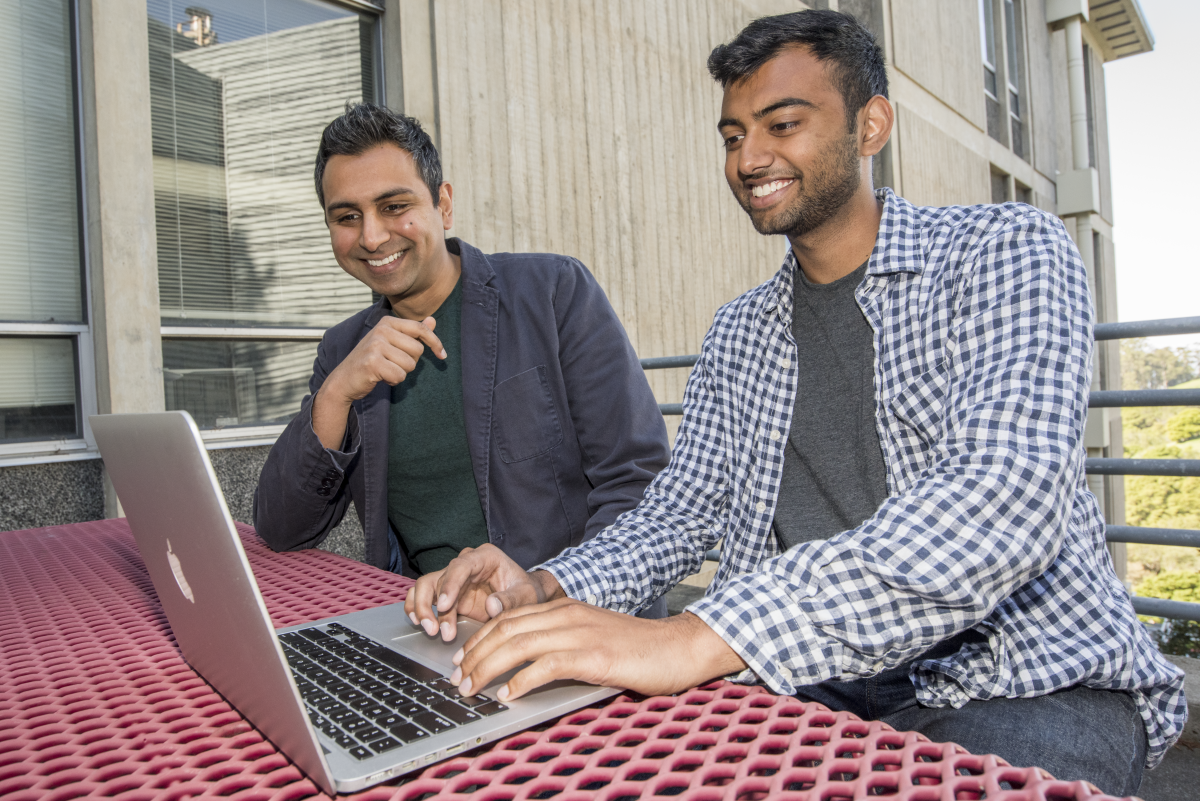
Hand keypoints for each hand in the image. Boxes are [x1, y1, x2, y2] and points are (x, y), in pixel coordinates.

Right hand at [312, 316, 445, 448]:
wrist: (344, 379)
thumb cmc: (371, 360)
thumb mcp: (391, 343)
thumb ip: (412, 332)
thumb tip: (432, 320)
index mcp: (387, 322)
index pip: (420, 329)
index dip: (435, 342)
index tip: (442, 355)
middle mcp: (381, 330)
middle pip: (417, 350)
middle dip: (410, 362)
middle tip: (392, 363)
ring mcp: (375, 345)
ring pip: (410, 364)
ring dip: (401, 372)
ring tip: (385, 370)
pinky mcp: (372, 362)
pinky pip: (399, 375)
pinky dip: (393, 381)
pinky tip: (381, 377)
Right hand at [402, 543, 562, 640]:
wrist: (525, 595)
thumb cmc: (527, 590)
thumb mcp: (527, 595)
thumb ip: (511, 600)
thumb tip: (492, 606)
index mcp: (484, 557)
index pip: (460, 567)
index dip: (450, 585)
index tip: (446, 605)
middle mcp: (466, 564)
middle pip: (438, 578)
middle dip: (432, 604)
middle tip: (435, 628)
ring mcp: (454, 579)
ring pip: (426, 587)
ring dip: (422, 609)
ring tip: (431, 630)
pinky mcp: (449, 595)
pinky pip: (425, 597)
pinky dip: (418, 609)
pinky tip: (419, 623)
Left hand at [448, 601, 747, 700]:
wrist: (679, 647)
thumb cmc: (638, 649)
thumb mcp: (593, 637)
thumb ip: (563, 643)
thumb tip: (528, 667)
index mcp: (565, 608)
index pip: (509, 617)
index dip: (480, 637)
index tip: (463, 659)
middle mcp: (568, 614)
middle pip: (506, 628)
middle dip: (475, 654)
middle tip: (458, 678)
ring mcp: (580, 633)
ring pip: (518, 644)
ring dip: (488, 667)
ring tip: (472, 688)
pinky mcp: (593, 655)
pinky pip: (547, 665)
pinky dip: (522, 680)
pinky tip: (509, 694)